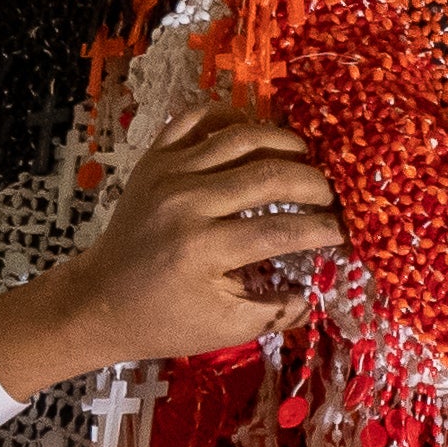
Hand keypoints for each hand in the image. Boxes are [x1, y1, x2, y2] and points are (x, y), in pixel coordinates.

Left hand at [0, 105, 344, 399]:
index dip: (324, 229)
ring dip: (283, 142)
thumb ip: (278, 312)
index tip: (348, 230)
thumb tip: (320, 293)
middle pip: (269, 174)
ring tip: (306, 158)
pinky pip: (197, 118)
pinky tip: (255, 133)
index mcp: (204, 248)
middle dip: (315, 182)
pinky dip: (231, 117)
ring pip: (240, 136)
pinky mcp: (155, 158)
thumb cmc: (163, 320)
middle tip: (334, 194)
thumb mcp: (225, 329)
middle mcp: (187, 201)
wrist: (99, 300)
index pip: (282, 230)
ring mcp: (168, 172)